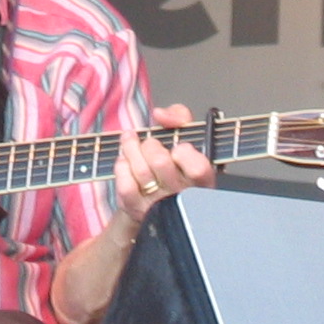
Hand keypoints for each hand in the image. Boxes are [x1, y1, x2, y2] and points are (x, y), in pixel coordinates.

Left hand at [112, 104, 216, 226]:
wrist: (158, 196)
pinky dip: (122, 167)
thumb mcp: (184, 135)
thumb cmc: (174, 162)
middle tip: (150, 144)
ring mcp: (158, 205)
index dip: (183, 152)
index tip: (178, 147)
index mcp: (201, 179)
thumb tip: (160, 114)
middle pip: (161, 163)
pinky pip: (125, 185)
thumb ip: (179, 116)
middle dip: (150, 145)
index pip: (198, 168)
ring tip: (130, 140)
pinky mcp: (137, 209)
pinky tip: (125, 161)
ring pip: (140, 171)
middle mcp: (182, 196)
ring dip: (131, 149)